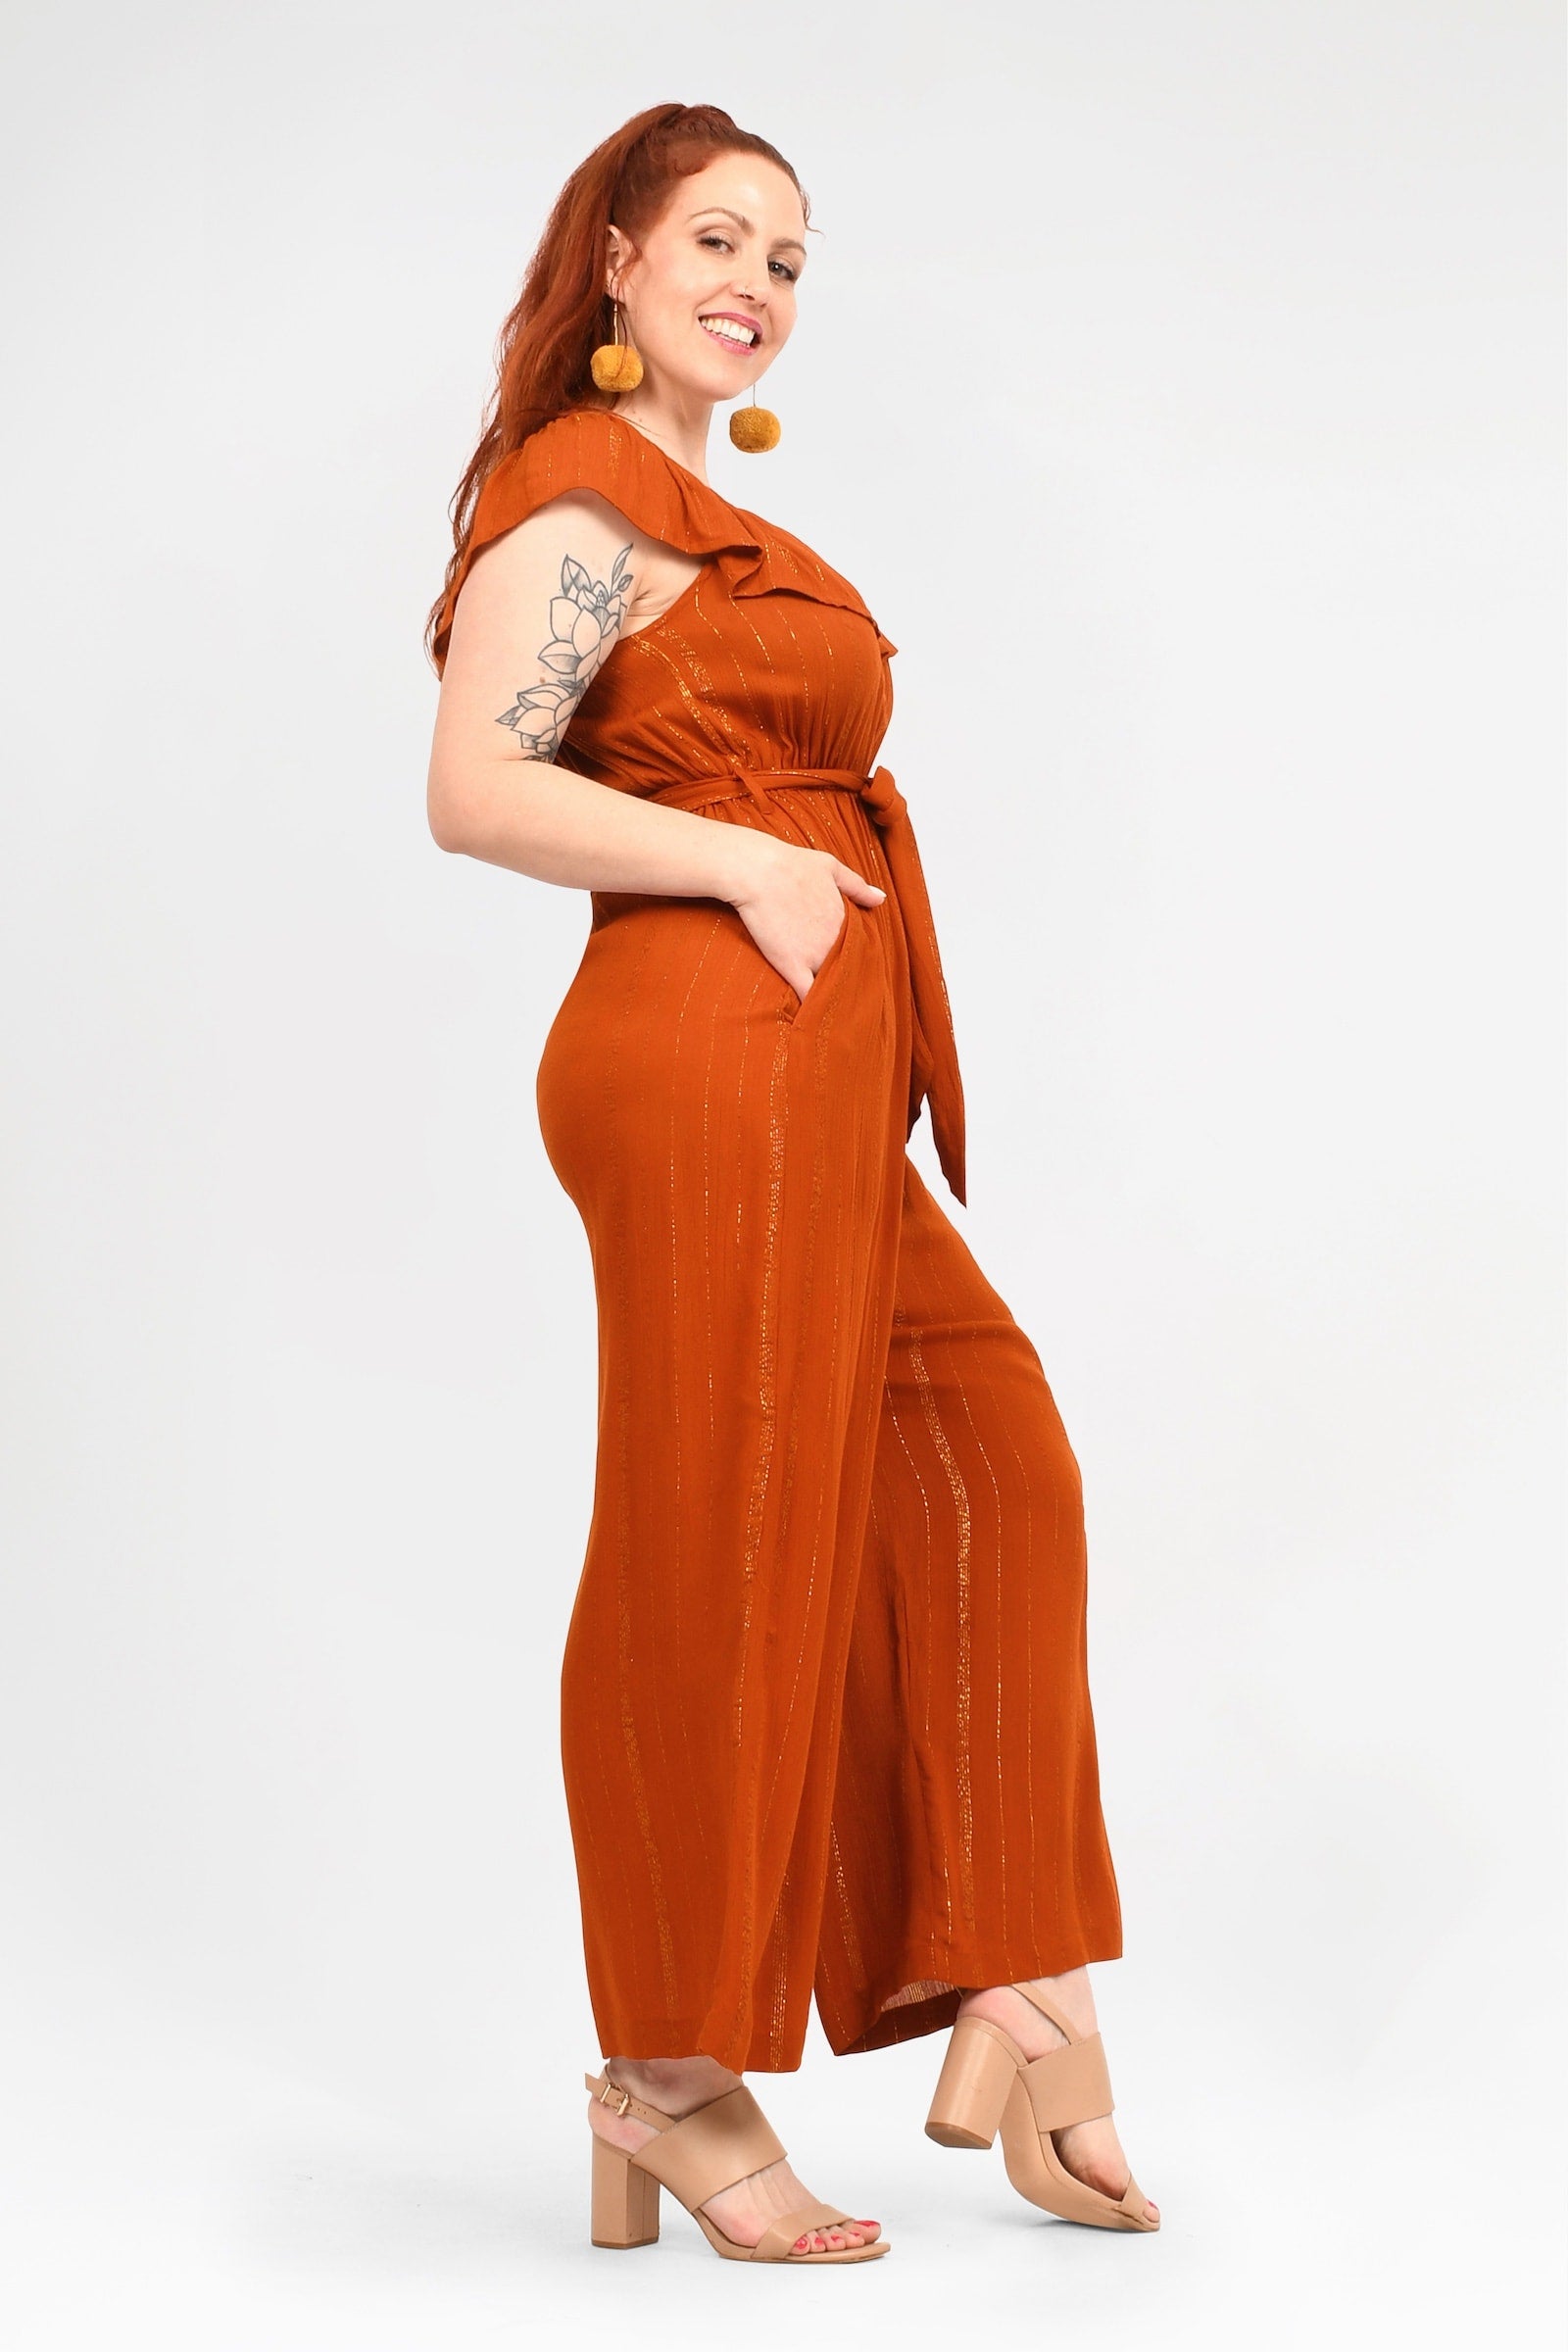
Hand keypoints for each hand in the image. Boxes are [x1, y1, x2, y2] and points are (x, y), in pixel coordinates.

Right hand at [729, 837, 886, 1004]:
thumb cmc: (791, 864)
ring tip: (836, 1013)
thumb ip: (858, 886)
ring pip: (831, 983)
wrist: (758, 871)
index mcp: (846, 919)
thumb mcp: (831, 867)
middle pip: (849, 969)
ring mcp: (814, 954)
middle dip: (850, 982)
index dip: (858, 960)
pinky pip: (808, 993)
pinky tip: (816, 1019)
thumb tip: (881, 898)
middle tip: (852, 997)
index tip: (860, 971)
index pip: (860, 948)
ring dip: (834, 996)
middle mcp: (835, 940)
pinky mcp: (791, 964)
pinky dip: (814, 1007)